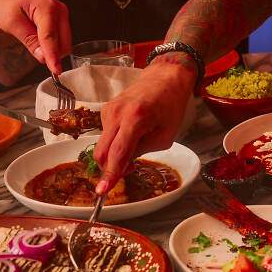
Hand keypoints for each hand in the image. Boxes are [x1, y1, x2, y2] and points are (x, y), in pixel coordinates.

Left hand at [0, 0, 70, 73]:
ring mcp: (63, 13)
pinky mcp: (62, 18)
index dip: (52, 56)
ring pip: (65, 43)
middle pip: (63, 42)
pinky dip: (52, 44)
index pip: (50, 37)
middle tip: (33, 51)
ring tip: (32, 38)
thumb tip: (43, 58)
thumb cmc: (6, 3)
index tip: (55, 71)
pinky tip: (39, 38)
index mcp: (46, 7)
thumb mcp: (12, 23)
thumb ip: (29, 41)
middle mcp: (59, 9)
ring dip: (52, 49)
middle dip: (52, 54)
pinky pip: (62, 39)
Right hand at [92, 58, 195, 193]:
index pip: (118, 153)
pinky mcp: (106, 110)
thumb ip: (142, 151)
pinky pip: (106, 135)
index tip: (102, 191)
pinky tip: (132, 134)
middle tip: (131, 170)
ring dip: (115, 154)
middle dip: (111, 168)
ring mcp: (109, 110)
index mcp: (135, 118)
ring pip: (103, 145)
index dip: (110, 175)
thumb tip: (122, 165)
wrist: (164, 80)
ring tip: (138, 145)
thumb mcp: (165, 136)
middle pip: (102, 152)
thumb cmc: (170, 106)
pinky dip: (116, 142)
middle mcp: (117, 113)